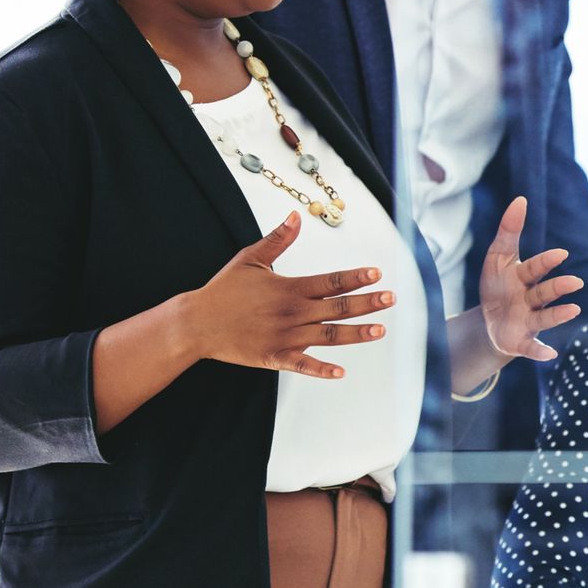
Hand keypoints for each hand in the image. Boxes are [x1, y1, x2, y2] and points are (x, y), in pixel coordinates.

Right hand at [184, 213, 393, 379]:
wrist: (197, 322)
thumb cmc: (224, 289)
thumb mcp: (250, 258)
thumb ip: (278, 239)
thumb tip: (296, 216)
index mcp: (290, 288)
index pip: (331, 281)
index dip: (356, 277)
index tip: (377, 273)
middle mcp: (293, 312)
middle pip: (338, 307)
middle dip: (367, 303)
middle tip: (391, 299)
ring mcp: (285, 336)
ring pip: (329, 335)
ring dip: (357, 333)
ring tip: (381, 330)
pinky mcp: (275, 356)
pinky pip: (303, 364)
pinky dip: (321, 369)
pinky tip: (341, 372)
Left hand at [477, 196, 583, 364]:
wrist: (489, 323)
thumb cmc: (498, 286)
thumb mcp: (497, 257)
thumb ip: (509, 231)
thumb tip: (520, 200)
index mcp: (525, 278)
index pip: (535, 268)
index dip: (546, 262)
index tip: (561, 254)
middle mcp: (530, 300)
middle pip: (545, 292)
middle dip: (559, 287)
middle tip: (576, 282)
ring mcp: (527, 321)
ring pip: (544, 318)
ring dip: (559, 315)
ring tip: (575, 310)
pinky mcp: (520, 342)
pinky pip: (531, 347)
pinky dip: (540, 351)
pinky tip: (550, 354)